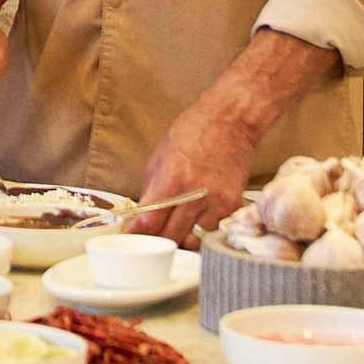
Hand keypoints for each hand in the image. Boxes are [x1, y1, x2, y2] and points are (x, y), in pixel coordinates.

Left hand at [129, 103, 256, 244]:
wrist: (229, 122)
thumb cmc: (191, 133)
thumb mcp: (158, 158)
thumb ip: (150, 191)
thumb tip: (141, 217)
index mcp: (172, 181)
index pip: (150, 222)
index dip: (137, 234)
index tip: (131, 238)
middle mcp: (195, 196)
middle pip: (171, 237)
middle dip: (157, 241)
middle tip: (150, 239)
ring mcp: (216, 203)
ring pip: (195, 241)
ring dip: (183, 240)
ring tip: (175, 232)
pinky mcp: (233, 206)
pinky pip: (214, 232)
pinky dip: (203, 232)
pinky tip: (196, 224)